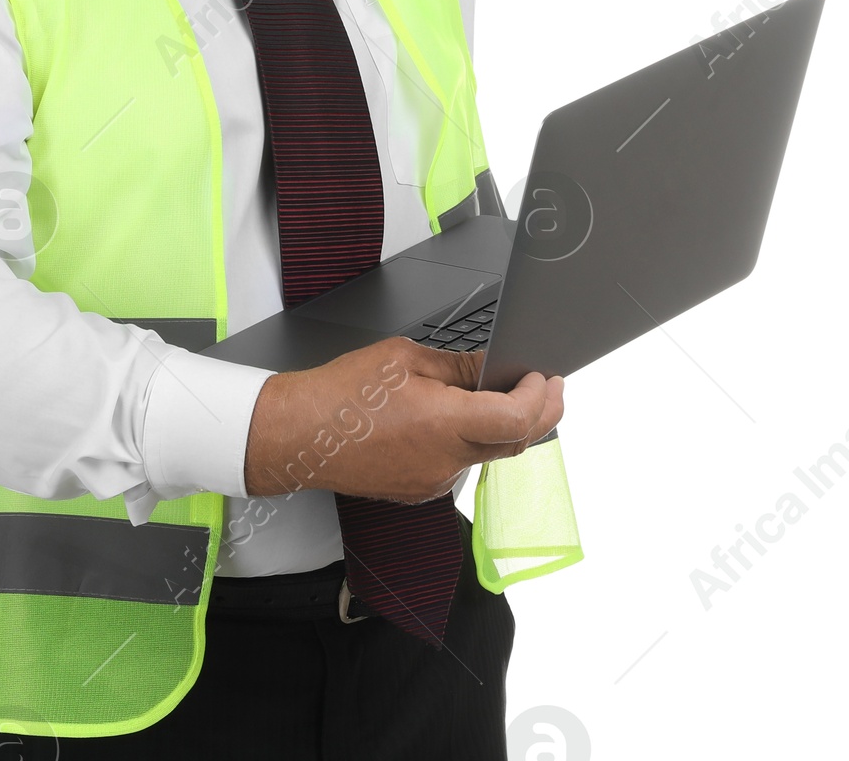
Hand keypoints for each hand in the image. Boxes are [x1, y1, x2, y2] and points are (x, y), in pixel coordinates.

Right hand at [243, 337, 565, 504]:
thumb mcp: (406, 359)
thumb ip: (458, 367)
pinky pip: (460, 465)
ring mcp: (435, 482)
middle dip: (540, 413)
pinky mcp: (420, 490)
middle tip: (546, 387)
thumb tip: (491, 367)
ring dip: (505, 428)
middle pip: (516, 444)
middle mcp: (446, 461)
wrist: (302, 434)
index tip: (545, 377)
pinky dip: (471, 442)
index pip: (518, 419)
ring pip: (489, 455)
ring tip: (499, 393)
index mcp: (445, 424)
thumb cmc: (342, 394)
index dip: (541, 397)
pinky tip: (456, 418)